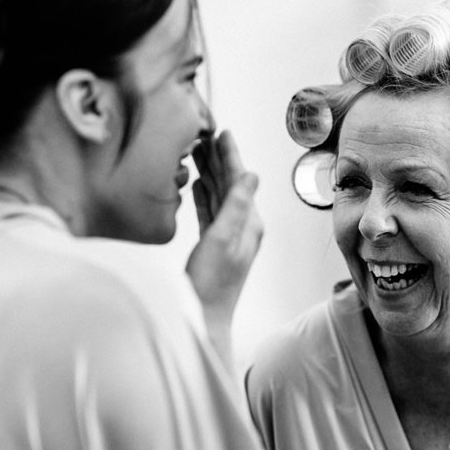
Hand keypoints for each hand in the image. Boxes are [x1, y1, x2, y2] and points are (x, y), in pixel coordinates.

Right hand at [185, 130, 263, 325]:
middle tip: (205, 134)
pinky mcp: (214, 246)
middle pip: (230, 184)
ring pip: (218, 195)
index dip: (230, 155)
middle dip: (217, 159)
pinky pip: (210, 211)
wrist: (203, 317)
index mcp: (249, 223)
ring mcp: (228, 237)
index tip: (222, 132)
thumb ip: (236, 206)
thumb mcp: (222, 239)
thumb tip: (252, 175)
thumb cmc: (210, 283)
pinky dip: (204, 195)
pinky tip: (197, 184)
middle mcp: (242, 227)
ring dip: (209, 173)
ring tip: (197, 152)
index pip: (240, 180)